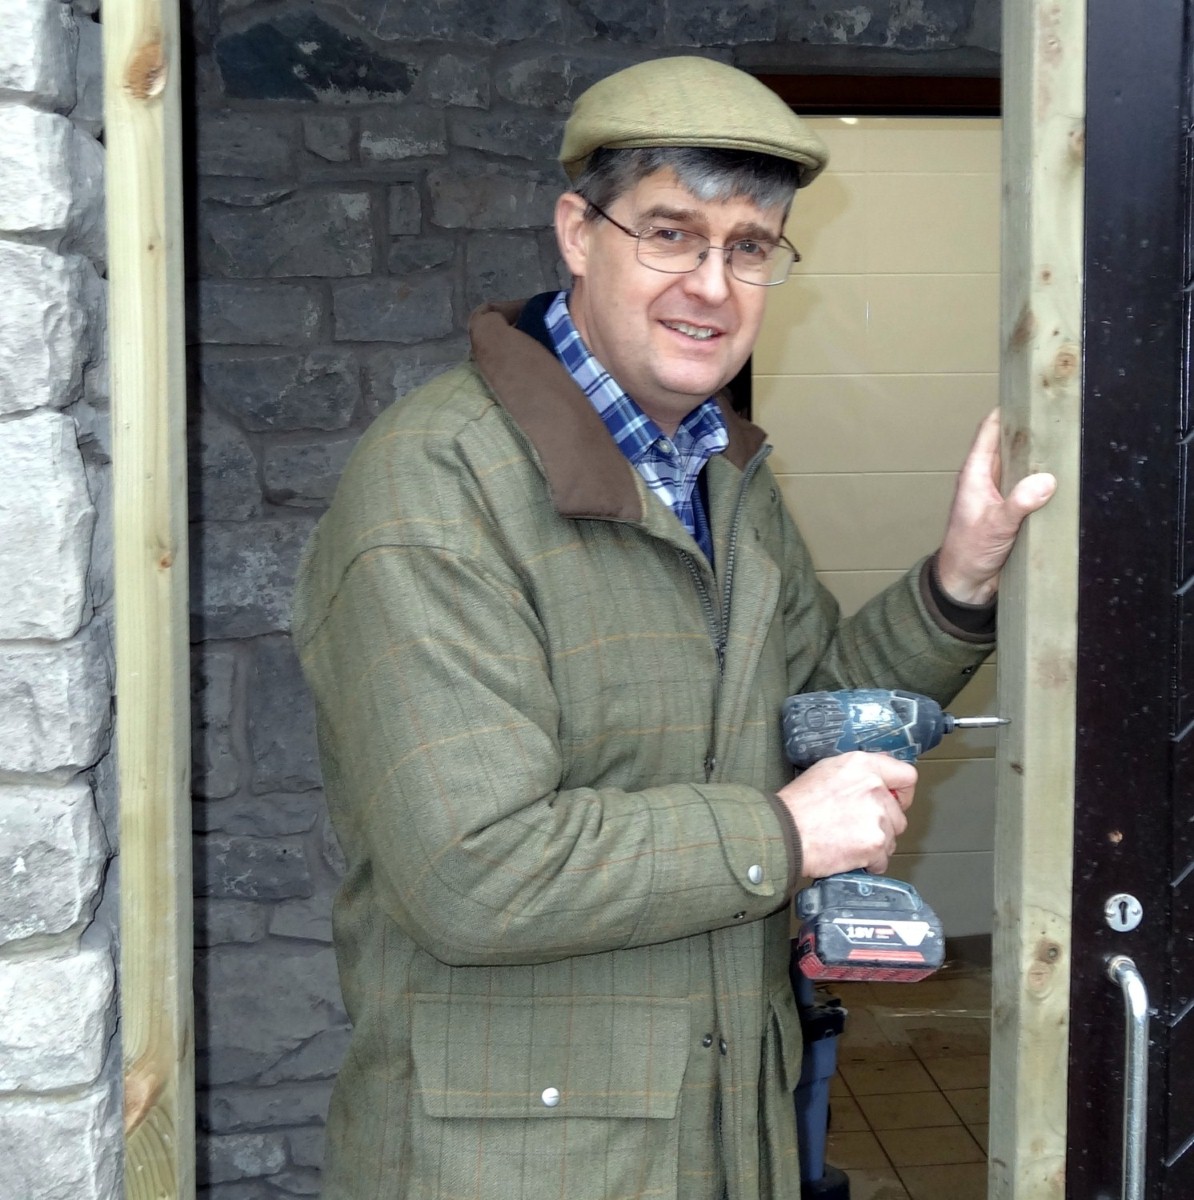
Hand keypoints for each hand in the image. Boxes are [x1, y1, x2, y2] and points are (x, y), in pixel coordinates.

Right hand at [777, 752, 916, 877]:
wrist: (784, 833)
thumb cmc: (797, 805)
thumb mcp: (826, 771)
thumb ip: (858, 772)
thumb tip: (879, 778)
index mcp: (864, 766)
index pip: (907, 776)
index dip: (902, 793)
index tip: (894, 802)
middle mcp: (875, 788)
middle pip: (899, 815)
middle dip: (883, 825)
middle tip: (857, 828)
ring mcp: (878, 817)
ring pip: (892, 838)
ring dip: (875, 844)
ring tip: (848, 842)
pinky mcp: (875, 844)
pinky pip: (882, 860)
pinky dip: (868, 863)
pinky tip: (848, 856)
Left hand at [935, 408, 1056, 604]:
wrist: (966, 584)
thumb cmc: (970, 553)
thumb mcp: (996, 526)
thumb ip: (1019, 503)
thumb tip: (1046, 480)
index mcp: (975, 475)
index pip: (990, 431)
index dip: (1007, 410)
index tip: (1030, 393)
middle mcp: (988, 479)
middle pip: (1011, 445)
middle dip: (1032, 431)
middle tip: (1063, 415)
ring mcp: (1001, 494)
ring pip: (1024, 466)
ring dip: (1042, 457)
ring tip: (1072, 440)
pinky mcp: (1013, 511)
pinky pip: (1031, 488)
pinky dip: (1046, 481)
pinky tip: (1068, 477)